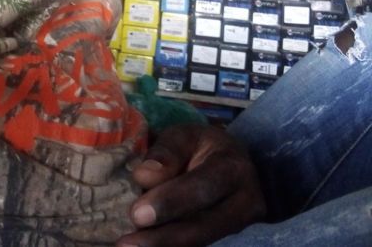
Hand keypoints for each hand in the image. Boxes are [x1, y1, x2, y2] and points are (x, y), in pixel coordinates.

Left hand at [116, 123, 265, 246]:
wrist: (230, 163)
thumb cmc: (201, 146)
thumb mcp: (184, 136)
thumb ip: (166, 152)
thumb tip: (144, 176)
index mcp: (233, 167)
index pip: (202, 187)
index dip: (170, 202)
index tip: (137, 214)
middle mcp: (245, 201)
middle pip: (203, 225)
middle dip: (163, 236)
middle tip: (127, 242)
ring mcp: (240, 226)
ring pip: (200, 241)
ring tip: (130, 246)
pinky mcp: (229, 239)